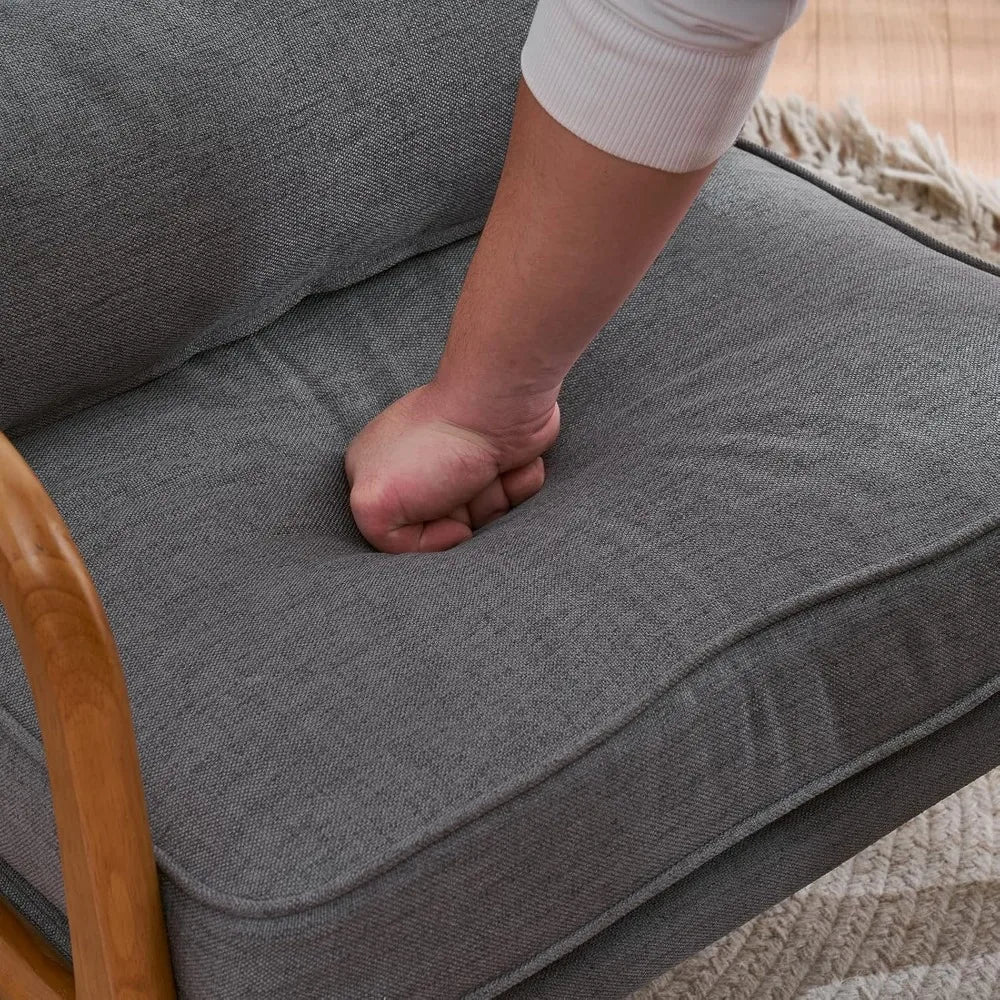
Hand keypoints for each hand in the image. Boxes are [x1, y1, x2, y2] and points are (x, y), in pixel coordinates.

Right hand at [344, 380, 559, 552]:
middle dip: (464, 517)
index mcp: (378, 473)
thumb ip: (382, 537)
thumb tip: (449, 534)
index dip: (426, 536)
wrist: (498, 402)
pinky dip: (518, 484)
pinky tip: (511, 462)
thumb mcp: (374, 503)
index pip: (400, 535)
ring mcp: (461, 465)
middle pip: (447, 528)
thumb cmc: (436, 444)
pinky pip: (515, 496)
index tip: (441, 517)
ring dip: (492, 500)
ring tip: (487, 468)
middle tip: (463, 485)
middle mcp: (418, 469)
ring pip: (485, 517)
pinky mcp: (500, 459)